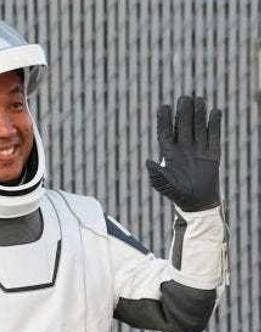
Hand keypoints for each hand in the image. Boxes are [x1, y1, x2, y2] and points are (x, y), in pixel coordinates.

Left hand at [146, 95, 221, 211]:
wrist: (196, 201)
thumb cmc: (176, 193)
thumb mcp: (162, 184)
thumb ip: (156, 173)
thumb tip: (149, 161)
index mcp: (169, 152)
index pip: (165, 131)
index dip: (164, 119)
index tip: (164, 106)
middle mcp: (183, 147)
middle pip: (183, 125)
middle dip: (183, 111)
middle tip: (184, 98)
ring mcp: (198, 148)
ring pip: (198, 126)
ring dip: (198, 113)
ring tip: (199, 99)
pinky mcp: (213, 152)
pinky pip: (214, 135)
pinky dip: (215, 124)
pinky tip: (215, 112)